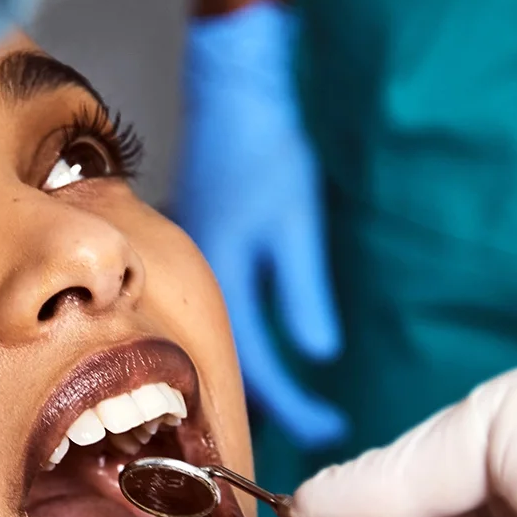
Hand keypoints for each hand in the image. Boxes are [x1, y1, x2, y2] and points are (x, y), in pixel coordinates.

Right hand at [172, 0, 347, 449]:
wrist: (230, 88)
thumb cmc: (266, 145)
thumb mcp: (296, 221)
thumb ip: (303, 292)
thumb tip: (319, 356)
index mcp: (216, 278)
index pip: (254, 367)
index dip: (293, 405)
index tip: (329, 428)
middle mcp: (192, 279)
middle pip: (227, 364)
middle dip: (273, 402)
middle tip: (319, 427)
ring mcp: (187, 263)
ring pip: (219, 340)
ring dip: (255, 373)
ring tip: (296, 401)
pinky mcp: (194, 247)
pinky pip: (214, 311)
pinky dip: (241, 338)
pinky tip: (265, 347)